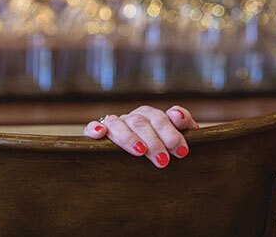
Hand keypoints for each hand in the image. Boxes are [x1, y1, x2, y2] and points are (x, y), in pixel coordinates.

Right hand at [84, 105, 198, 167]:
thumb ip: (184, 122)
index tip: (182, 151)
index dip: (171, 133)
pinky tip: (100, 134)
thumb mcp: (179, 137)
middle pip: (141, 122)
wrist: (152, 160)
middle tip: (163, 160)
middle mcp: (133, 118)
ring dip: (129, 137)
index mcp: (151, 116)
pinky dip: (94, 128)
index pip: (160, 119)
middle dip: (154, 141)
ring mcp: (115, 125)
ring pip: (118, 124)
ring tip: (140, 151)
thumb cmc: (166, 150)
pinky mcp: (98, 133)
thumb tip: (175, 114)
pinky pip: (92, 126)